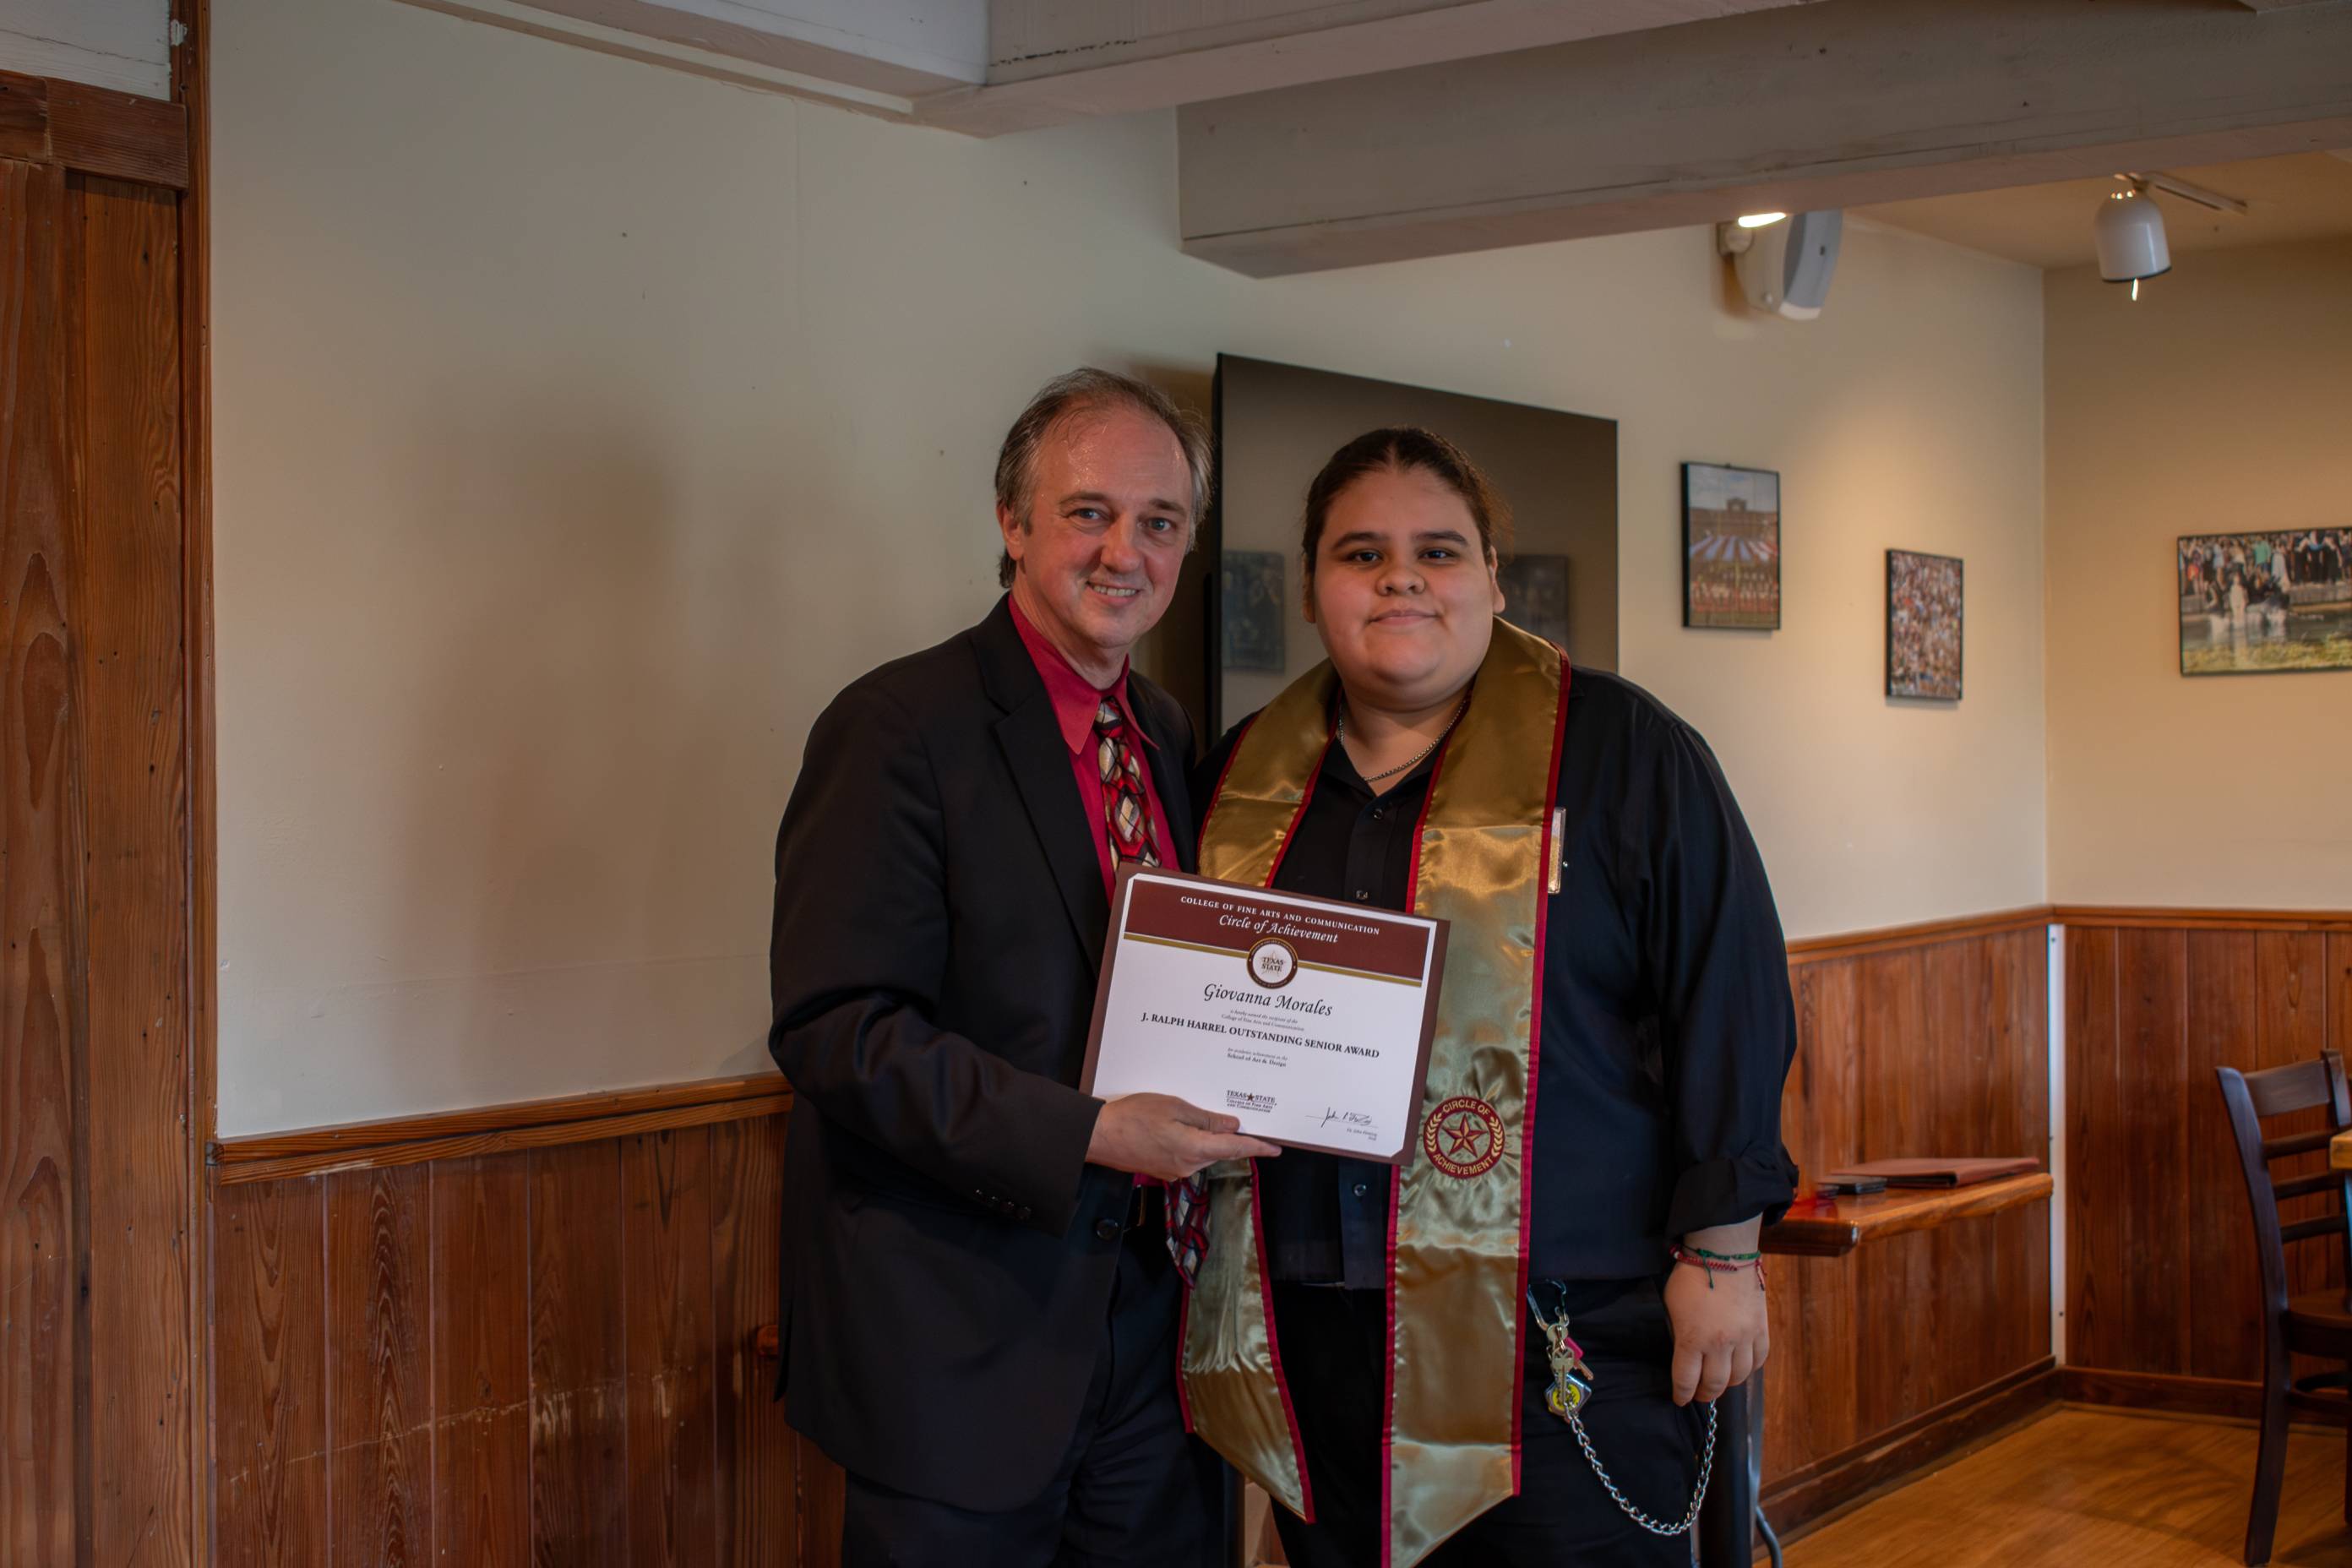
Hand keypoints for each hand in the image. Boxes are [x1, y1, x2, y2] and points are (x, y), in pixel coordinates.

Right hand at [1085, 1093, 1281, 1181]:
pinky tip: (1184, 1127)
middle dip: (1229, 1137)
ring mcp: (1174, 1171)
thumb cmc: (1133, 1116)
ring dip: (1209, 1139)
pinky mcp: (1163, 1170)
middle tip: (1238, 1118)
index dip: (1257, 1147)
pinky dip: (1193, 1143)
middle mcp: (1187, 1166)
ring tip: (1203, 1116)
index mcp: (1194, 1149)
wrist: (1099, 1135)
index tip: (1275, 1148)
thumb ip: (1206, 1119)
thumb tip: (1232, 1126)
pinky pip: (1188, 1156)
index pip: (1235, 1149)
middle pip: (1219, 1151)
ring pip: (1204, 1154)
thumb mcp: (1174, 1107)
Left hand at [1663, 1220, 1769, 1405]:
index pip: (1686, 1380)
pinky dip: (1748, 1369)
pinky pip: (1758, 1361)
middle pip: (1715, 1384)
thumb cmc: (1692, 1276)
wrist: (1724, 1253)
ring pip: (1739, 1377)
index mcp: (1692, 1338)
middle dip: (1704, 1394)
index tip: (1680, 1399)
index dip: (1682, 1394)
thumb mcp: (1673, 1307)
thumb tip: (1686, 1354)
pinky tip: (1739, 1366)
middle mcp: (1720, 1344)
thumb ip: (1679, 1334)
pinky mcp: (1761, 1329)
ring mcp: (1744, 1338)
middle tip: (1698, 1394)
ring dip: (1727, 1384)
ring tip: (1719, 1381)